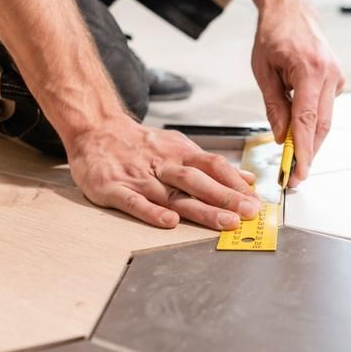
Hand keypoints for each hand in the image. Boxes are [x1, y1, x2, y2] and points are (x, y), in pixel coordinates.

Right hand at [68, 115, 260, 229]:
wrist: (95, 129)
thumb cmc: (140, 144)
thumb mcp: (178, 146)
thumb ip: (211, 165)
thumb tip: (246, 180)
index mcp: (180, 153)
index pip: (213, 166)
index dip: (235, 183)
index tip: (255, 200)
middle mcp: (163, 165)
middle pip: (198, 181)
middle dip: (226, 197)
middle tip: (248, 213)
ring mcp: (139, 177)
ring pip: (173, 194)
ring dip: (201, 209)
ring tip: (224, 222)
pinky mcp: (114, 188)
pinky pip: (135, 202)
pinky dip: (152, 212)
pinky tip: (169, 222)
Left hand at [252, 0, 343, 187]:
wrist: (292, 9)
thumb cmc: (274, 34)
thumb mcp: (263, 71)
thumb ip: (274, 106)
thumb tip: (282, 137)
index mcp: (309, 70)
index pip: (307, 121)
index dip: (304, 151)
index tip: (298, 173)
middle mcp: (329, 74)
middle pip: (321, 126)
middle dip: (308, 154)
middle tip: (294, 176)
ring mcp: (336, 76)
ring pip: (325, 120)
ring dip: (310, 141)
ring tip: (293, 160)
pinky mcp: (337, 79)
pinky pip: (324, 108)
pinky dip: (312, 122)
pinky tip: (298, 126)